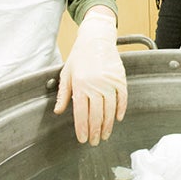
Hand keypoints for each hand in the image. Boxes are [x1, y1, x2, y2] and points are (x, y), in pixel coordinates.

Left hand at [54, 8, 127, 144]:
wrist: (97, 37)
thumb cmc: (80, 55)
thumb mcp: (67, 72)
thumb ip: (63, 94)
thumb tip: (58, 111)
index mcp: (80, 85)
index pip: (81, 113)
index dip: (82, 129)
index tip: (82, 139)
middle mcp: (95, 85)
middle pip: (96, 115)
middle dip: (95, 131)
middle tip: (94, 142)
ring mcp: (110, 82)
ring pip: (110, 110)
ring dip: (107, 125)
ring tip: (105, 135)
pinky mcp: (121, 79)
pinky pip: (122, 99)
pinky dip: (120, 110)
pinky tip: (117, 119)